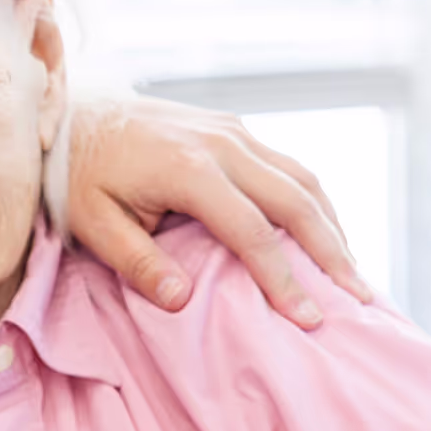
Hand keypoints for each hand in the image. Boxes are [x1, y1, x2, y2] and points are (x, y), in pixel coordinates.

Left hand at [64, 97, 371, 328]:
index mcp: (188, 167)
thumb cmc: (77, 175)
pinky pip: (288, 166)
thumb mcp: (91, 223)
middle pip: (296, 200)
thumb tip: (181, 301)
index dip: (282, 278)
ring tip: (352, 273)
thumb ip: (137, 262)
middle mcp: (221, 142)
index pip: (252, 231)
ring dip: (332, 225)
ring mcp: (232, 130)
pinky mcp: (233, 128)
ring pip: (302, 178)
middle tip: (358, 297)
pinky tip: (323, 235)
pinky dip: (313, 203)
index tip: (308, 318)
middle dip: (332, 252)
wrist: (71, 112)